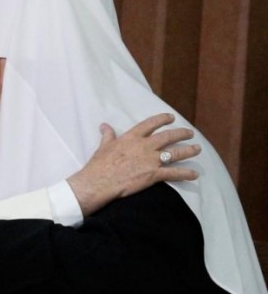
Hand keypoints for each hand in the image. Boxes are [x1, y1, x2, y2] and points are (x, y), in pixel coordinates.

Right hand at [67, 113, 199, 215]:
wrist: (100, 181)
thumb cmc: (99, 164)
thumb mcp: (103, 146)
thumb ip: (108, 135)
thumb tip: (104, 125)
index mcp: (132, 137)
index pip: (150, 124)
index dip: (162, 119)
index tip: (171, 117)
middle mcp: (145, 146)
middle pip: (168, 137)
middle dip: (181, 134)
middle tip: (189, 133)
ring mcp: (151, 160)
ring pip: (175, 153)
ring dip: (188, 151)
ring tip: (197, 149)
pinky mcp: (154, 175)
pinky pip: (174, 173)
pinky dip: (185, 174)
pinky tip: (194, 174)